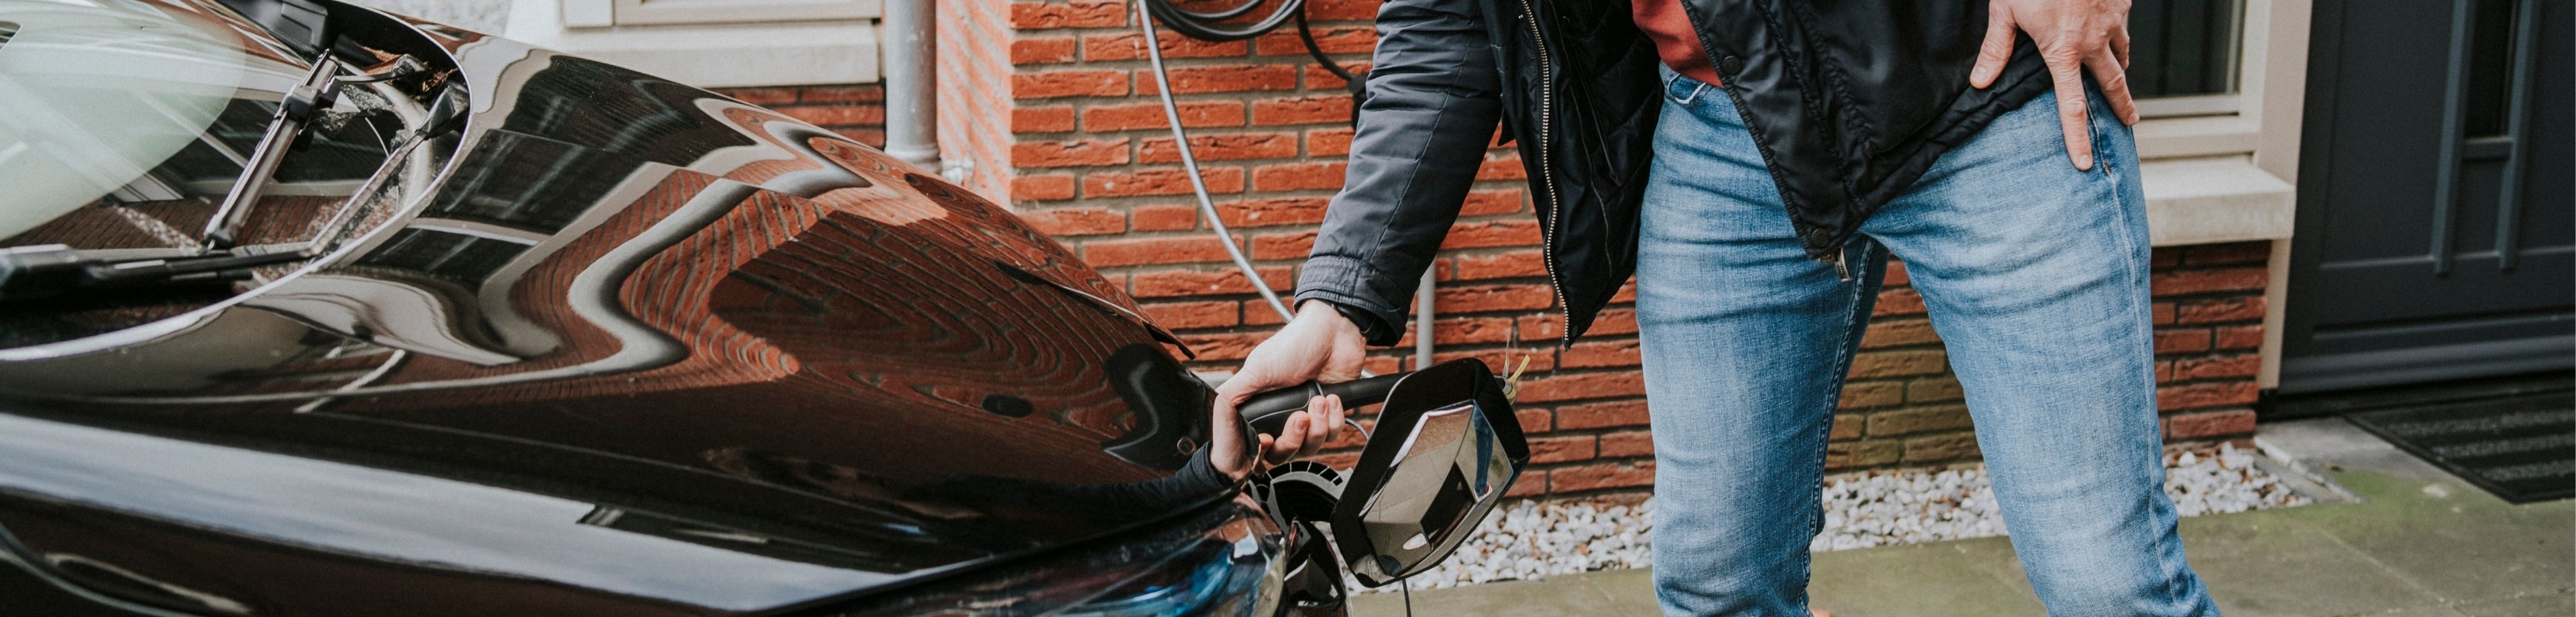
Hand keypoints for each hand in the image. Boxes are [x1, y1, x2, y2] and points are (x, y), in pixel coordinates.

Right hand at [1209, 300, 1366, 478]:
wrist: (1334, 334)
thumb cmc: (1295, 345)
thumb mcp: (1257, 368)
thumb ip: (1233, 393)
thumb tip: (1213, 411)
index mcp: (1262, 408)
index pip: (1258, 445)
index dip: (1263, 450)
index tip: (1268, 440)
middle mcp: (1283, 416)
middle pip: (1284, 452)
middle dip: (1294, 438)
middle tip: (1300, 417)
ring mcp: (1309, 417)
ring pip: (1311, 446)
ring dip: (1318, 426)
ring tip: (1319, 400)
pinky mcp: (1331, 415)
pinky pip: (1333, 434)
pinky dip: (1335, 419)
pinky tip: (1331, 398)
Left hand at [1971, 0, 2138, 170]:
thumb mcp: (2005, 10)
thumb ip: (1996, 49)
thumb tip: (1980, 83)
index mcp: (2063, 51)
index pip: (2071, 105)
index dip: (2077, 137)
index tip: (2085, 162)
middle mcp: (2093, 41)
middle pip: (2112, 84)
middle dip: (2121, 107)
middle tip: (2129, 124)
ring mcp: (2112, 20)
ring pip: (2121, 53)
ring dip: (2120, 68)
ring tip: (2120, 80)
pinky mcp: (2121, 1)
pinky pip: (2122, 26)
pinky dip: (2118, 35)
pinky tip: (2110, 34)